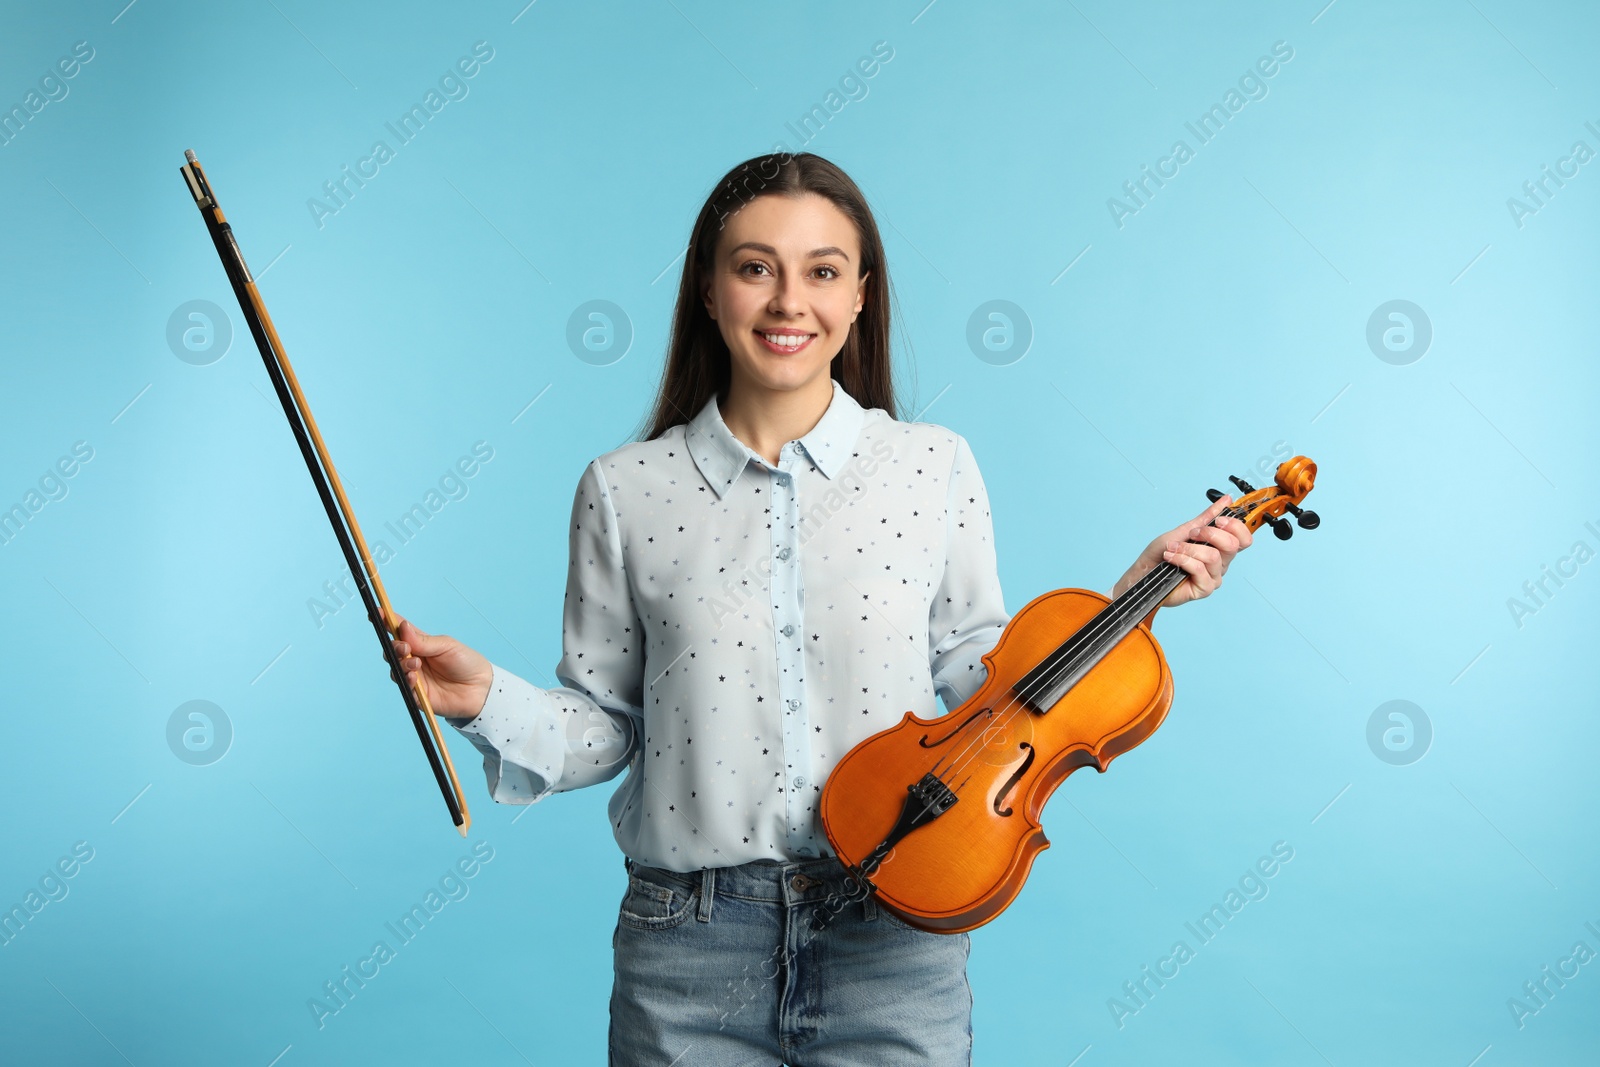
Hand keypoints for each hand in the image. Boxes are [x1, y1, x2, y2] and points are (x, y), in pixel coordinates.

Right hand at [390, 616, 493, 720]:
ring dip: (401, 664)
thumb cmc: (466, 663)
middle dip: (394, 647)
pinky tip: (414, 678)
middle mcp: (415, 659)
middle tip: (405, 648)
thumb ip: (423, 641)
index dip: (387, 621)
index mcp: (421, 643)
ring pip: (395, 668)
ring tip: (416, 664)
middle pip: (392, 650)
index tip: (378, 612)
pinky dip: (406, 680)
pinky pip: (404, 687)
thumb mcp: (447, 646)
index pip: (400, 631)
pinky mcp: (417, 695)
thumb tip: (401, 627)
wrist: (481, 689)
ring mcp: (415, 677)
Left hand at [1112, 496, 1253, 608]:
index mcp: (1220, 549)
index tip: (1218, 520)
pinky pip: (1200, 569)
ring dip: (1188, 548)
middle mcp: (1221, 563)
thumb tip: (1226, 499)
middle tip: (1192, 534)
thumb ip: (1206, 517)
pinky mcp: (1204, 589)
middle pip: (1232, 545)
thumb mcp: (1185, 530)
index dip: (1235, 526)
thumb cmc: (1162, 552)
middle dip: (1210, 533)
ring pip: (1213, 556)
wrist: (1143, 571)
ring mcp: (1213, 577)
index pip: (1244, 539)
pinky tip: (1170, 558)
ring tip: (1172, 548)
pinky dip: (1183, 559)